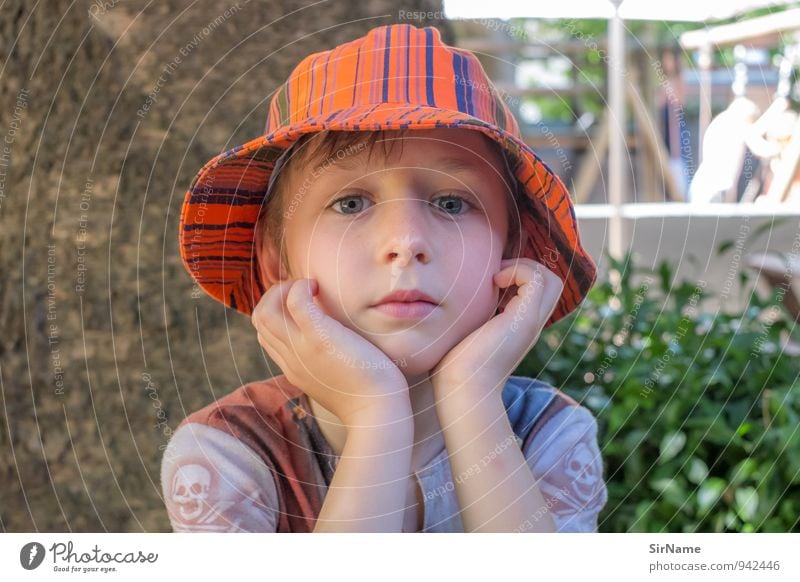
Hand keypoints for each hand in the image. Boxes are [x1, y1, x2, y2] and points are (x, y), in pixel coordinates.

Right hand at [251, 278, 410, 426]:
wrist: (379, 412)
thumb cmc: (371, 395)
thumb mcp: (339, 379)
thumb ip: (329, 363)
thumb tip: (340, 344)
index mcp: (295, 369)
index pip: (267, 336)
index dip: (278, 313)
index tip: (304, 304)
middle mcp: (292, 359)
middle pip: (259, 320)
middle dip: (275, 296)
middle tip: (304, 290)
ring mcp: (301, 349)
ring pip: (265, 311)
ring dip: (282, 290)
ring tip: (308, 287)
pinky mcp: (318, 338)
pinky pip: (294, 302)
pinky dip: (300, 287)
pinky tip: (318, 287)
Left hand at [430, 258, 563, 397]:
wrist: (461, 389)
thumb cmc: (453, 368)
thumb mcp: (464, 334)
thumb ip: (468, 318)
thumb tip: (448, 305)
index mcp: (517, 327)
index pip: (537, 292)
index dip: (520, 275)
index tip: (492, 279)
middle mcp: (529, 324)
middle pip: (551, 284)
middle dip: (526, 268)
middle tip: (498, 274)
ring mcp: (529, 322)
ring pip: (550, 280)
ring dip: (525, 267)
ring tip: (498, 276)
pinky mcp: (524, 319)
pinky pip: (537, 279)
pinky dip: (519, 271)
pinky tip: (495, 281)